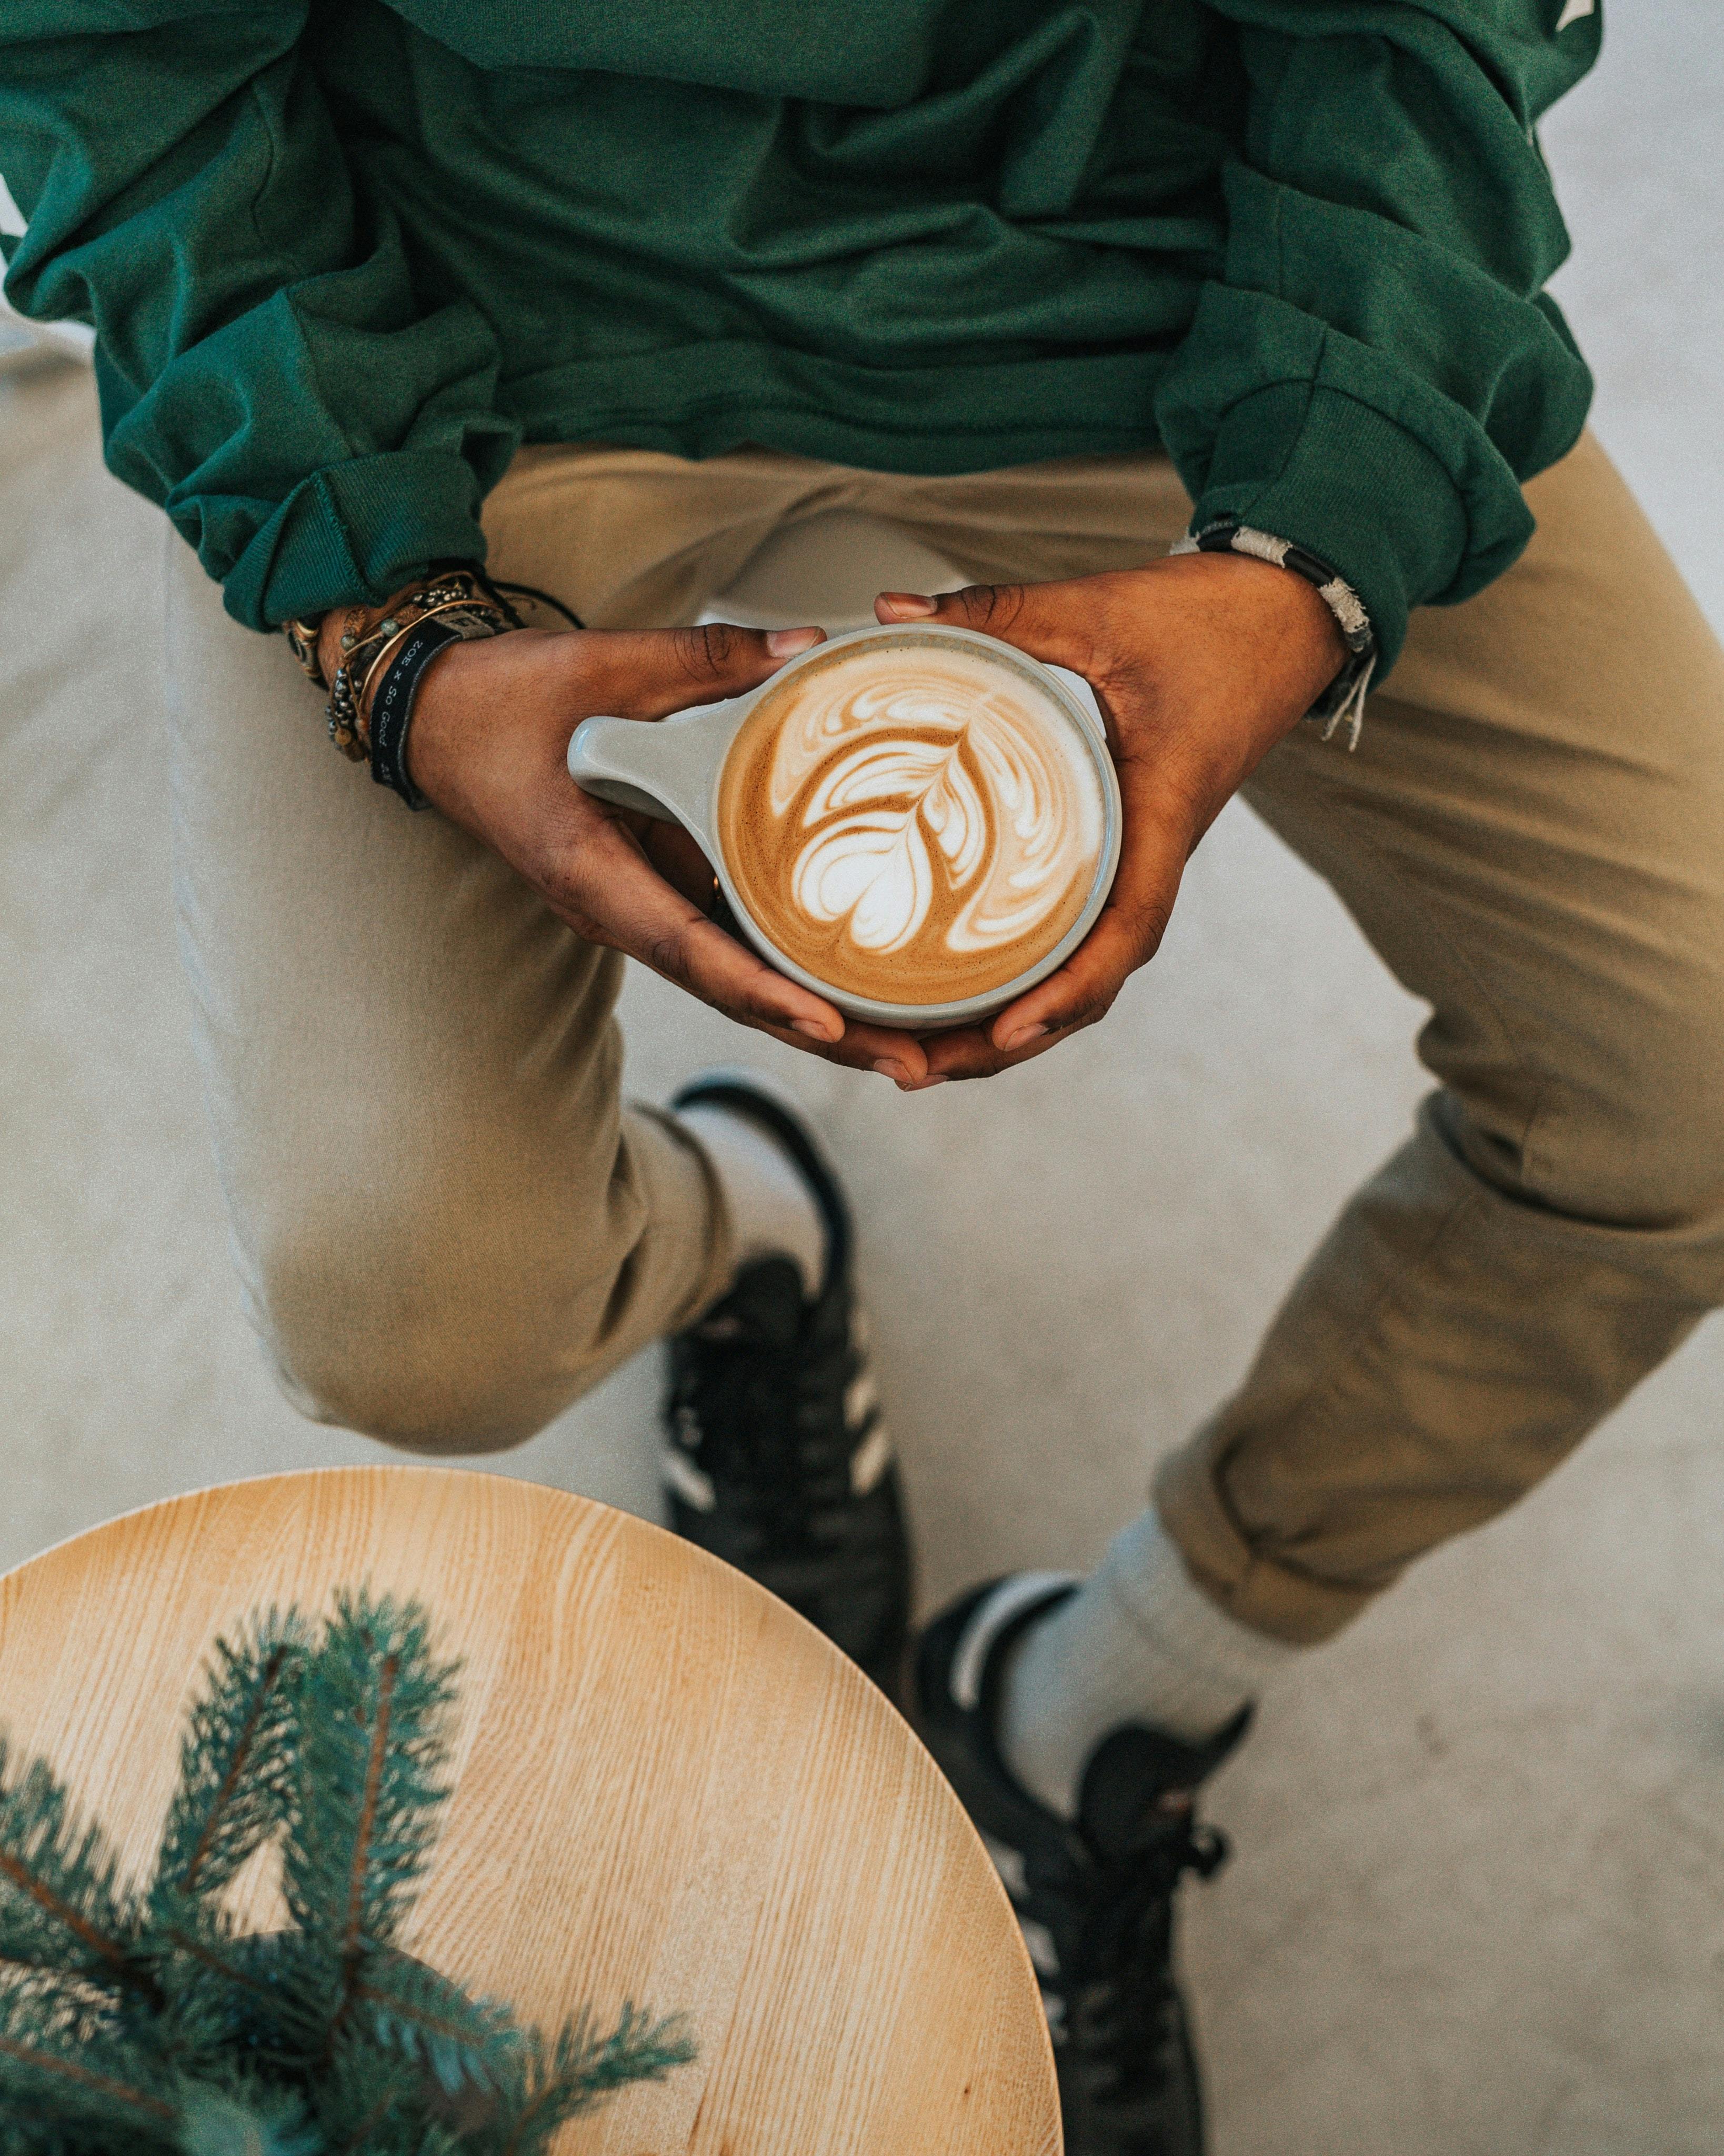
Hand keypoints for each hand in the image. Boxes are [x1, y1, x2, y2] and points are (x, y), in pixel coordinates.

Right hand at [383, 617, 940, 1082]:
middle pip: (729, 990)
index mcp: (593, 872)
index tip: (827, 1024)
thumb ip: (703, 660)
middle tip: (912, 1065)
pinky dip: (788, 969)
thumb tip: (806, 646)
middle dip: (819, 1034)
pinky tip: (859, 981)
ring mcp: (637, 907)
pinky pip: (728, 940)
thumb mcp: (598, 666)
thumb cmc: (500, 701)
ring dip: (814, 1017)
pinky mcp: (654, 889)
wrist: (435, 721)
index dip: (759, 990)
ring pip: (734, 978)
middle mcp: (618, 909)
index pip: (686, 948)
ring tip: (906, 1046)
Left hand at [874, 553, 1345, 1082]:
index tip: (1005, 1031)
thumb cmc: (1205, 617)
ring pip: (1082, 972)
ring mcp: (1138, 860)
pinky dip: (1025, 979)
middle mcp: (1153, 855)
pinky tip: (956, 995)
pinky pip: (1076, 934)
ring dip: (1010, 1026)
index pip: (1127, 928)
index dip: (1068, 991)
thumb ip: (994, 609)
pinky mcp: (1121, 850)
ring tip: (919, 1058)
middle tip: (913, 1069)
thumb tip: (886, 612)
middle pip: (1092, 985)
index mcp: (1162, 813)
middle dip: (1008, 1041)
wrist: (1279, 615)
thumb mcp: (1095, 608)